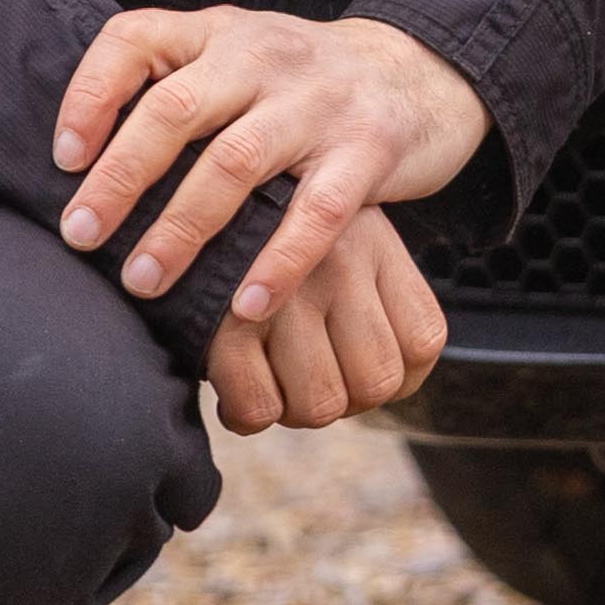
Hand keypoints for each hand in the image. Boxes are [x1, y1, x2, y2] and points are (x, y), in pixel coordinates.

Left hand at [49, 5, 490, 322]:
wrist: (422, 73)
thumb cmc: (304, 83)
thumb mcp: (239, 57)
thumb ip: (174, 87)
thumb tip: (78, 168)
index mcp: (221, 32)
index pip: (136, 38)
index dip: (89, 94)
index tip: (62, 159)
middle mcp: (265, 55)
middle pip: (176, 108)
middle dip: (120, 177)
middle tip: (80, 236)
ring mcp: (320, 100)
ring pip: (236, 161)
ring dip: (181, 227)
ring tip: (142, 282)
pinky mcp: (370, 148)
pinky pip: (318, 211)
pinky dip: (279, 261)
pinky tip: (245, 304)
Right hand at [206, 207, 449, 431]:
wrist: (182, 190)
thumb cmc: (257, 229)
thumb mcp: (326, 234)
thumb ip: (362, 300)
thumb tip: (368, 388)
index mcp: (375, 245)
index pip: (423, 343)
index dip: (392, 376)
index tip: (352, 369)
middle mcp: (339, 262)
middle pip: (375, 383)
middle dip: (340, 400)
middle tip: (302, 381)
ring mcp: (286, 289)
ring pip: (321, 403)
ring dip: (292, 409)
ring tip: (268, 381)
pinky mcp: (227, 319)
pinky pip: (259, 406)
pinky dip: (247, 415)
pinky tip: (233, 390)